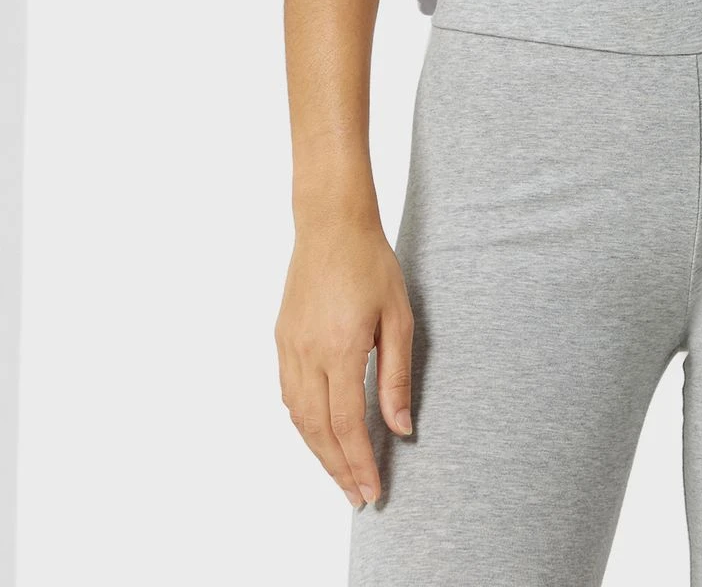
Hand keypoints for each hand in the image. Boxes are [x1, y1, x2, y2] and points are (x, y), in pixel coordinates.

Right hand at [275, 219, 414, 508]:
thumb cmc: (371, 264)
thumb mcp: (398, 318)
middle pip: (318, 430)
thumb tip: (400, 428)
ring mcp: (289, 347)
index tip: (371, 492)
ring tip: (340, 473)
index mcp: (341, 350)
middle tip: (356, 496)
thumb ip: (397, 377)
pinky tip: (318, 432)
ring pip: (298, 417)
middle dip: (338, 469)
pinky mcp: (282, 338)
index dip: (359, 463)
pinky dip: (303, 422)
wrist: (331, 225)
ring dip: (318, 451)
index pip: (347, 425)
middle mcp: (308, 355)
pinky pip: (289, 393)